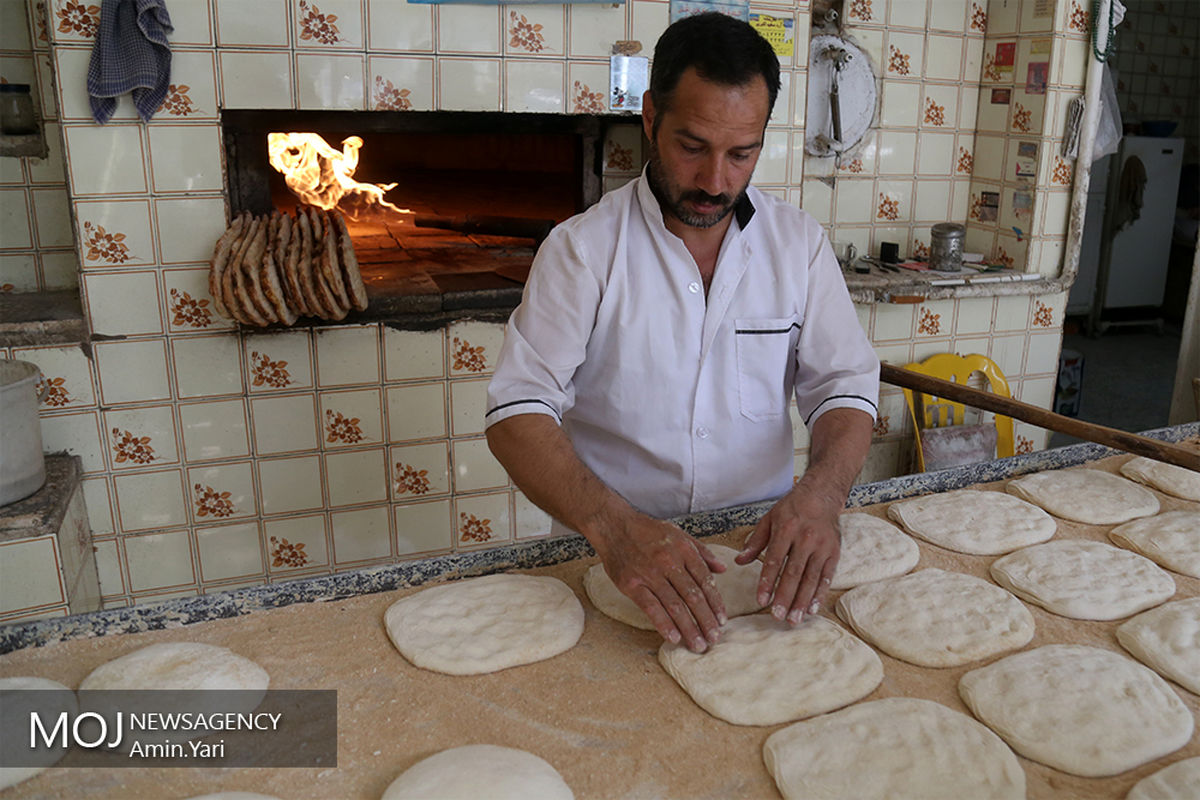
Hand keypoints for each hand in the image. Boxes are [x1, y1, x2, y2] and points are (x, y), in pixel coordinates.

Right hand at [592, 513, 727, 652]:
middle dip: (706, 621)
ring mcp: (650, 574)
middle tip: (714, 639)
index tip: (722, 620)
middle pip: (693, 597)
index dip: (715, 603)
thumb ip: (702, 551)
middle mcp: (669, 562)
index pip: (705, 581)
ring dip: (689, 628)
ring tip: (698, 644)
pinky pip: (651, 607)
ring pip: (675, 606)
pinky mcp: (632, 584)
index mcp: (684, 551)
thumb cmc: (648, 531)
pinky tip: (673, 637)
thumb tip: (723, 569)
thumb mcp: (679, 534)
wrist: (614, 525)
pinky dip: (663, 624)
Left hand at [735, 484, 841, 624]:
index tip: (761, 600)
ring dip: (802, 601)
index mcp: (786, 529)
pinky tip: (813, 609)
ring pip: (811, 578)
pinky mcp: (834, 553)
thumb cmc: (791, 508)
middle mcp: (806, 538)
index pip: (775, 560)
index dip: (768, 581)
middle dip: (785, 597)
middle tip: (777, 617)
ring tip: (794, 619)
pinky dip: (820, 594)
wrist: (822, 495)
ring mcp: (822, 547)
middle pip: (794, 573)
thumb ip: (755, 542)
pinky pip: (827, 577)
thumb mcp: (769, 519)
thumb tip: (739, 561)